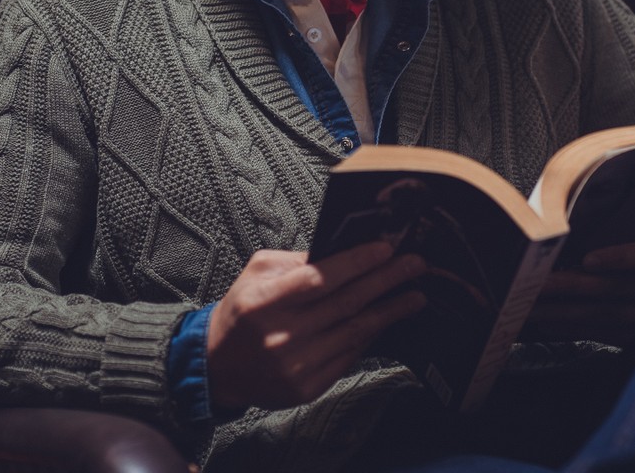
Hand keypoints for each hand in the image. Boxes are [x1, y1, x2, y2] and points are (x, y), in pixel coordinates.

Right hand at [207, 241, 426, 411]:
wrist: (219, 364)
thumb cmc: (242, 310)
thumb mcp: (257, 272)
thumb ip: (296, 260)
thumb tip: (341, 250)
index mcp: (266, 301)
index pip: (319, 278)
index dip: (356, 262)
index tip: (386, 248)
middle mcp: (282, 335)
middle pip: (346, 303)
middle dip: (386, 280)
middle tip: (415, 264)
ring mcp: (297, 365)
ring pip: (355, 331)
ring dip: (390, 310)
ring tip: (415, 294)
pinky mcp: (308, 386)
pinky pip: (350, 355)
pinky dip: (372, 335)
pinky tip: (388, 320)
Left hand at [524, 230, 634, 346]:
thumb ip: (610, 226)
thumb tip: (557, 218)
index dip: (621, 258)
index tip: (587, 260)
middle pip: (621, 289)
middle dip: (573, 286)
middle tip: (538, 283)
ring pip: (611, 315)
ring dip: (567, 311)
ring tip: (534, 305)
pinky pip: (607, 334)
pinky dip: (575, 328)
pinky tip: (549, 322)